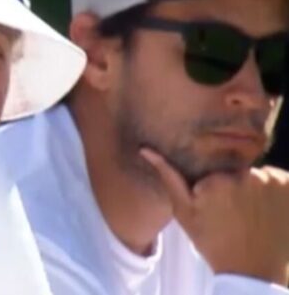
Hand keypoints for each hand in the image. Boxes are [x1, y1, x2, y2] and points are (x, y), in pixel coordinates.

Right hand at [141, 148, 288, 284]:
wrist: (252, 270)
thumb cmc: (212, 241)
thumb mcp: (184, 212)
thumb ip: (168, 177)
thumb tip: (146, 150)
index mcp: (217, 180)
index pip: (214, 172)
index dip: (212, 190)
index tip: (214, 210)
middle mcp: (247, 175)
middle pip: (237, 172)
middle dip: (234, 187)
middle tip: (232, 215)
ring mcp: (273, 181)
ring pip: (258, 176)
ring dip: (256, 189)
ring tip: (251, 216)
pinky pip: (279, 181)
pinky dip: (275, 193)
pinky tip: (268, 213)